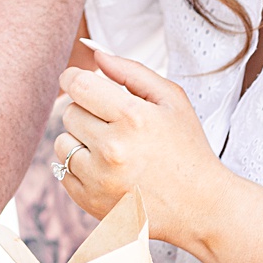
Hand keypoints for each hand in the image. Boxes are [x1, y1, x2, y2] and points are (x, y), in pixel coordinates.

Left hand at [54, 47, 232, 250]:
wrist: (201, 207)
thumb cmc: (187, 149)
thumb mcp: (172, 100)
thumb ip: (131, 71)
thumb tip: (97, 54)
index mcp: (132, 117)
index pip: (78, 85)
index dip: (73, 78)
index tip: (79, 81)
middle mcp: (112, 149)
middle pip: (70, 112)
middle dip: (88, 112)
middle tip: (114, 123)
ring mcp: (99, 179)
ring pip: (62, 142)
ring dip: (81, 140)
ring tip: (111, 148)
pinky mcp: (90, 202)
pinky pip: (63, 172)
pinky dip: (80, 167)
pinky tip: (108, 170)